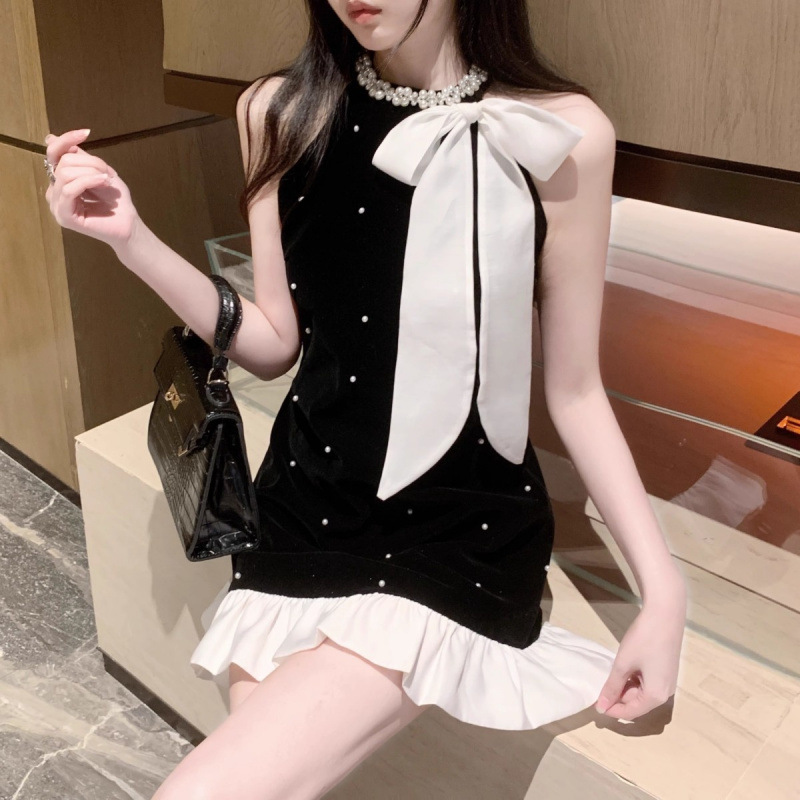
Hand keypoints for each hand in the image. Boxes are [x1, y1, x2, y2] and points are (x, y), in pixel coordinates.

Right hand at [44, 128, 139, 249]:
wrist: (128, 225)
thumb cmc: (116, 201)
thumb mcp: (99, 171)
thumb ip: (79, 157)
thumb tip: (50, 138)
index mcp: (62, 181)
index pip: (54, 154)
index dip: (66, 140)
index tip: (86, 133)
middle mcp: (55, 192)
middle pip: (63, 162)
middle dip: (89, 162)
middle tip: (107, 172)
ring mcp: (57, 205)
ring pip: (65, 174)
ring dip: (90, 172)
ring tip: (107, 179)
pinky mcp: (63, 216)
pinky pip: (69, 190)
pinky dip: (88, 181)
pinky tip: (103, 181)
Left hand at [595, 576, 685, 720]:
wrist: (665, 615)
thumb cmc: (643, 640)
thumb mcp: (623, 664)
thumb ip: (612, 687)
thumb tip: (601, 707)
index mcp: (656, 696)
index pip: (630, 713)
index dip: (611, 710)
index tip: (594, 704)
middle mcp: (665, 694)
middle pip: (637, 704)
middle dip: (618, 698)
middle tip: (599, 688)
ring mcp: (667, 682)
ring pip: (641, 693)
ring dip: (625, 688)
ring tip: (608, 677)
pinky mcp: (666, 671)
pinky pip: (647, 683)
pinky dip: (633, 680)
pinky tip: (622, 669)